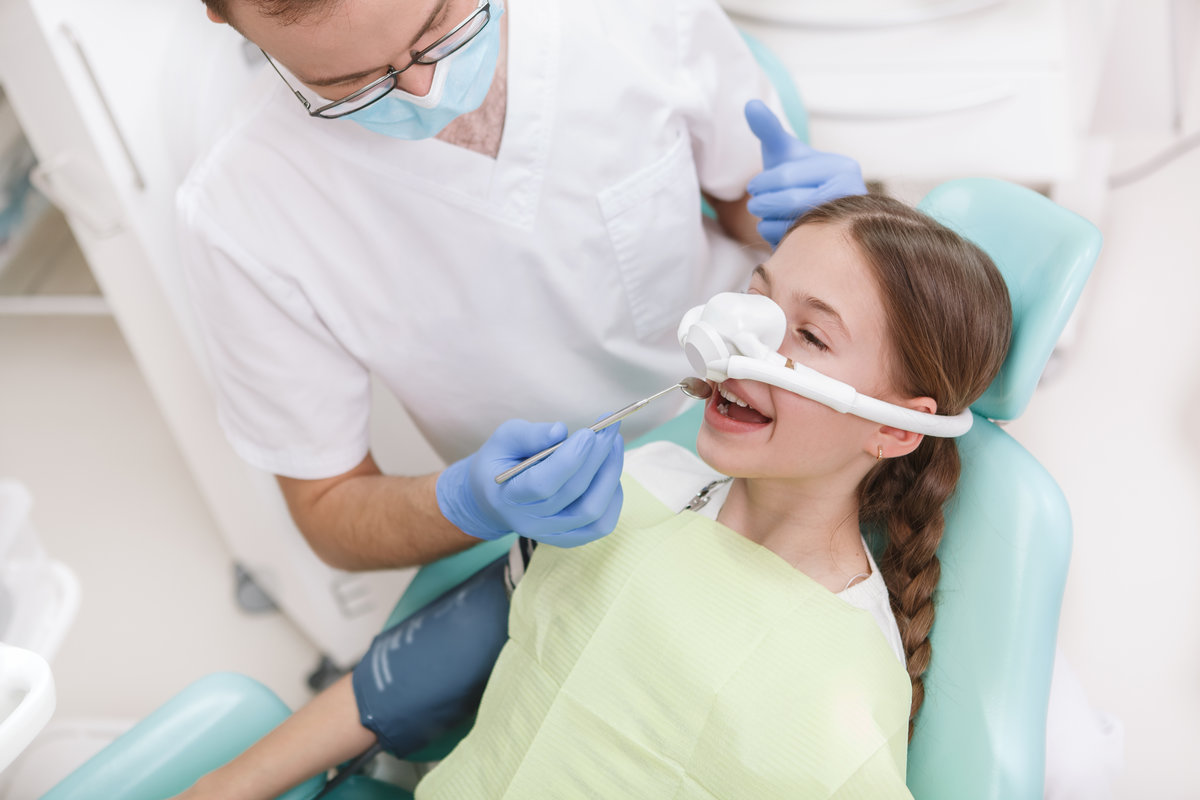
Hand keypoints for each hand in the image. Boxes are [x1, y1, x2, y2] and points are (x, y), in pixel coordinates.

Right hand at [436, 419, 623, 546]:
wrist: (494, 499)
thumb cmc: (501, 462)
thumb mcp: (504, 439)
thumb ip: (530, 434)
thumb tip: (560, 431)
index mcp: (509, 496)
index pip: (542, 484)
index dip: (569, 459)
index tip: (589, 433)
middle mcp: (530, 521)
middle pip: (574, 492)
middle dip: (597, 456)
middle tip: (609, 428)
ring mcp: (551, 534)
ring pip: (592, 511)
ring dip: (610, 474)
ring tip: (612, 444)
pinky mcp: (570, 538)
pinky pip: (601, 525)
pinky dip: (613, 497)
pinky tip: (610, 471)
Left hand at [744, 99, 866, 247]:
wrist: (813, 211)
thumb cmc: (798, 178)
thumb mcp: (784, 152)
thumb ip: (769, 129)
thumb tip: (749, 104)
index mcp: (842, 167)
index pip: (788, 176)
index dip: (763, 183)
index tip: (752, 187)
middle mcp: (851, 195)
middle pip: (792, 200)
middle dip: (765, 203)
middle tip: (754, 204)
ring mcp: (844, 223)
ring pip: (793, 223)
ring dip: (769, 220)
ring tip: (764, 215)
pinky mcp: (833, 244)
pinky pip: (796, 242)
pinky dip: (777, 237)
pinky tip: (776, 230)